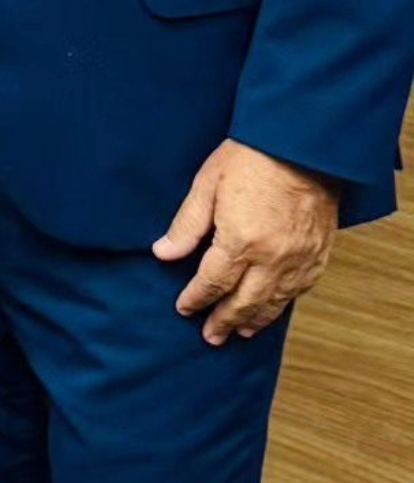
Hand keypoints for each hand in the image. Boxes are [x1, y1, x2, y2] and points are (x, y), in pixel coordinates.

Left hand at [152, 138, 338, 344]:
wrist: (302, 146)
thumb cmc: (252, 158)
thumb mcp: (207, 185)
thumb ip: (186, 225)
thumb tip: (163, 253)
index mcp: (240, 241)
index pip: (213, 282)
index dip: (196, 298)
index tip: (184, 308)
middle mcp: (272, 258)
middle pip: (244, 302)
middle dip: (224, 320)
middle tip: (210, 336)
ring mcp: (299, 259)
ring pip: (274, 302)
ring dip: (255, 320)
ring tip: (239, 331)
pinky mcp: (318, 254)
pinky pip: (300, 290)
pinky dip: (283, 304)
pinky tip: (273, 307)